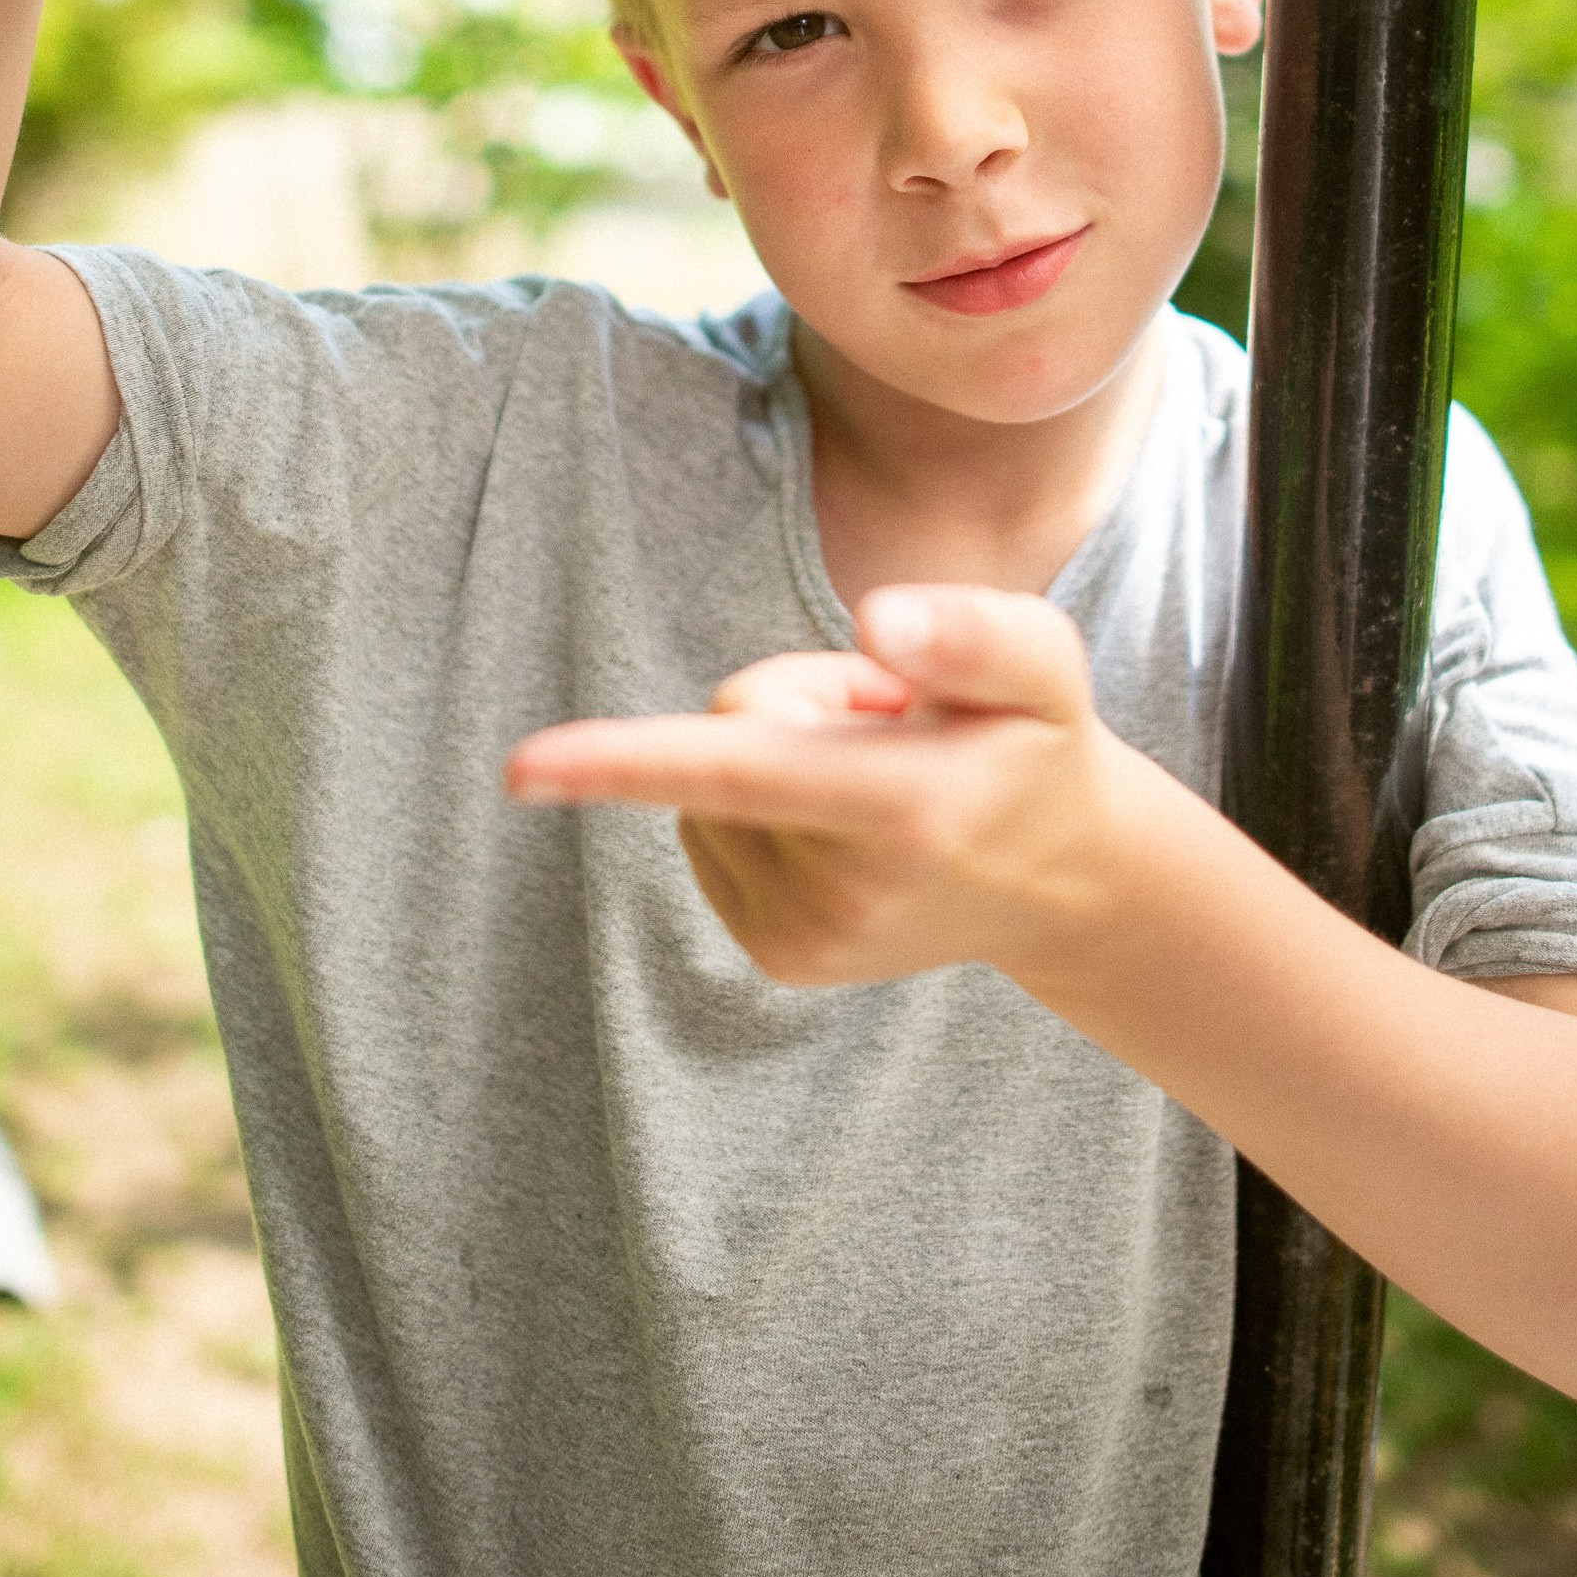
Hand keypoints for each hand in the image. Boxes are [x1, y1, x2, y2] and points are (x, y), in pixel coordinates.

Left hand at [506, 586, 1124, 985]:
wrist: (1059, 880)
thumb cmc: (1036, 740)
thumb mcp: (1044, 663)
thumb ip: (971, 630)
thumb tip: (875, 620)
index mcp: (903, 806)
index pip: (738, 770)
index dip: (619, 761)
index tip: (517, 770)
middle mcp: (844, 892)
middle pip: (730, 728)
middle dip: (796, 699)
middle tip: (895, 724)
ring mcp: (805, 939)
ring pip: (710, 783)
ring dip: (782, 758)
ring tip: (880, 777)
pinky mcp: (780, 956)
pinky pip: (711, 830)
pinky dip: (767, 810)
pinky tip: (852, 824)